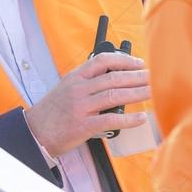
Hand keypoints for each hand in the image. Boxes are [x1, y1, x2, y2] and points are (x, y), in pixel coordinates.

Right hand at [24, 52, 149, 156]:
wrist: (36, 132)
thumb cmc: (53, 111)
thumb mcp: (66, 88)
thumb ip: (87, 82)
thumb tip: (115, 79)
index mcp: (75, 77)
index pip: (102, 61)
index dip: (123, 60)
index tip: (139, 63)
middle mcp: (79, 89)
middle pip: (113, 78)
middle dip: (137, 76)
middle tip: (154, 76)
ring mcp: (81, 107)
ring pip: (114, 96)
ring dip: (137, 93)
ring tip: (154, 92)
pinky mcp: (83, 126)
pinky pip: (110, 120)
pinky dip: (128, 119)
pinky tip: (141, 118)